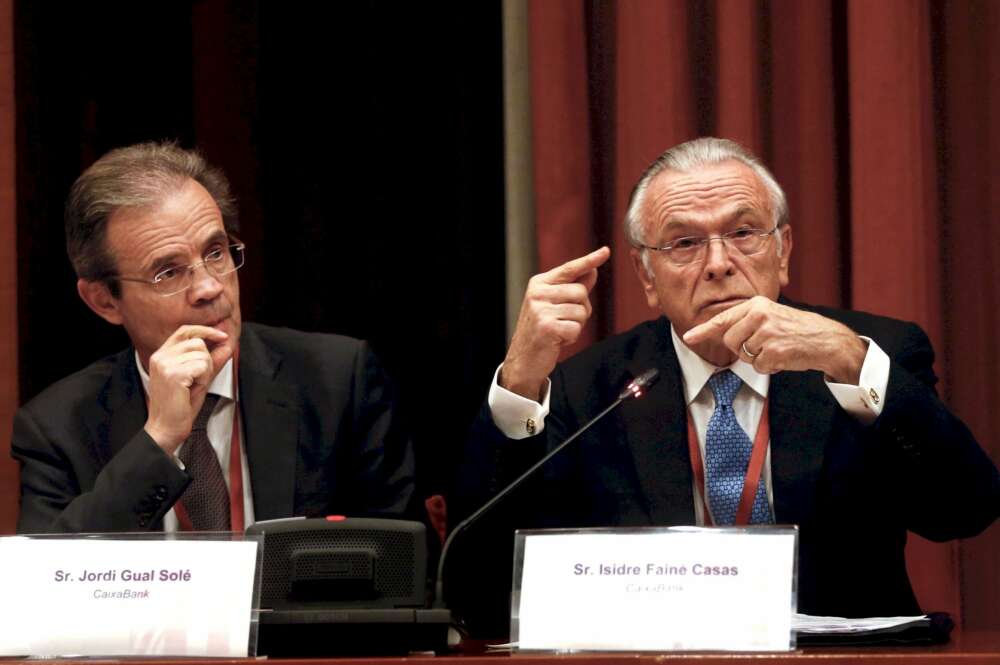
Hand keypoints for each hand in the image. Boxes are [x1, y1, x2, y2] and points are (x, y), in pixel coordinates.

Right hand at [144, 325, 231, 453]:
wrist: (167, 427)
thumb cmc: (181, 405)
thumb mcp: (199, 377)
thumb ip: (213, 360)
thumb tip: (227, 343)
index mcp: (162, 355)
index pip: (185, 330)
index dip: (206, 330)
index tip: (223, 336)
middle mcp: (160, 356)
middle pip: (198, 342)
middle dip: (207, 360)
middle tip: (198, 380)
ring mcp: (165, 364)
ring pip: (202, 354)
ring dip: (206, 371)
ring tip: (194, 386)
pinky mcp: (173, 374)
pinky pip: (203, 366)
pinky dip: (204, 378)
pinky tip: (193, 389)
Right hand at [500, 247, 610, 399]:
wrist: (523, 360)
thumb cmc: (540, 331)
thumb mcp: (554, 305)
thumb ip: (572, 287)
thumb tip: (592, 271)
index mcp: (539, 284)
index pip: (569, 269)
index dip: (589, 260)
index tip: (606, 251)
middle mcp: (537, 293)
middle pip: (581, 292)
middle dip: (580, 309)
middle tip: (563, 321)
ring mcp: (540, 310)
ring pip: (581, 312)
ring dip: (576, 325)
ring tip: (558, 331)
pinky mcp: (546, 328)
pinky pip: (576, 328)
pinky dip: (572, 338)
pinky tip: (557, 340)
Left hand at [682, 296, 867, 382]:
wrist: (827, 339)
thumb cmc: (797, 329)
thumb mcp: (771, 315)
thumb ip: (748, 321)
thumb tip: (722, 334)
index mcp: (756, 305)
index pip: (723, 319)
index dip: (703, 331)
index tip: (689, 338)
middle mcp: (759, 316)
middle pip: (730, 341)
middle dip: (743, 349)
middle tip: (764, 344)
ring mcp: (766, 333)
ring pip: (744, 356)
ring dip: (758, 358)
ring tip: (777, 348)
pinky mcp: (774, 351)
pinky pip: (758, 367)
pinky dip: (769, 367)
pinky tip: (784, 356)